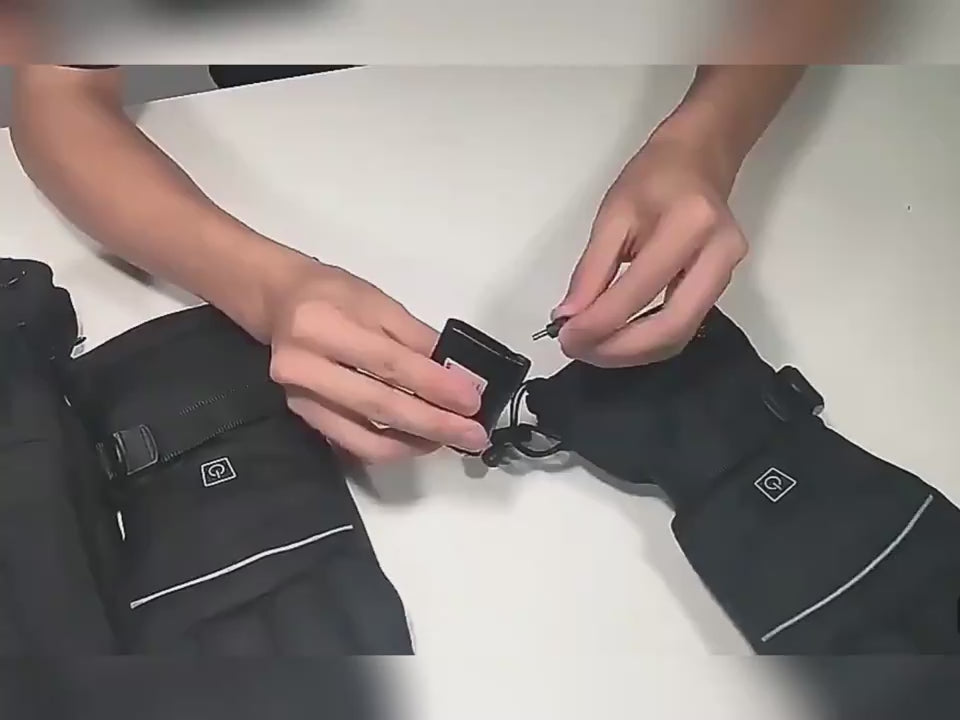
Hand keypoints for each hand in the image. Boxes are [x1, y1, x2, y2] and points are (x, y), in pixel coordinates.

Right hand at [266, 259, 488, 462]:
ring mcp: (300, 398)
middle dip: (433, 424)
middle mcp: (303, 367)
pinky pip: (354, 444)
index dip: (434, 386)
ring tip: (451, 437)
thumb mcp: (378, 302)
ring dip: (416, 443)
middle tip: (472, 433)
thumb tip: (457, 376)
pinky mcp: (304, 418)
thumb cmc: (331, 295)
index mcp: (322, 326)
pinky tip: (419, 439)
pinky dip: (391, 446)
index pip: (389, 363)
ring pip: (366, 439)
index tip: (471, 401)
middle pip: (379, 406)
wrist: (277, 302)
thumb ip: (418, 340)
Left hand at [553, 131, 747, 366]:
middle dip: (618, 349)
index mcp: (690, 224)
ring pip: (679, 336)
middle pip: (670, 328)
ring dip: (631, 352)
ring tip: (592, 346)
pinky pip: (683, 328)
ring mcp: (727, 274)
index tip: (565, 335)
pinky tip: (617, 337)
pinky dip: (646, 342)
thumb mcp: (612, 216)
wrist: (698, 160)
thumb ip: (590, 271)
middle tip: (578, 349)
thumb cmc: (653, 178)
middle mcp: (719, 254)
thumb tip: (569, 317)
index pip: (640, 291)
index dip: (599, 323)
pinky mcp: (723, 288)